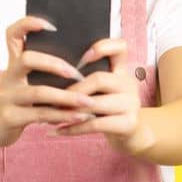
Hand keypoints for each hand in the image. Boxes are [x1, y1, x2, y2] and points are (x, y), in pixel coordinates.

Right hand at [0, 16, 98, 147]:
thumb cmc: (17, 102)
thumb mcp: (24, 83)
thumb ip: (44, 74)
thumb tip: (81, 65)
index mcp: (14, 64)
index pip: (13, 35)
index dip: (28, 24)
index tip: (51, 25)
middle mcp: (9, 77)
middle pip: (27, 59)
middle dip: (54, 64)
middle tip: (77, 73)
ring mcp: (7, 97)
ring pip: (38, 92)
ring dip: (66, 97)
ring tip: (87, 101)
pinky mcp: (9, 118)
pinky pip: (39, 115)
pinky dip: (61, 116)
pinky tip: (78, 117)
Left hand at [53, 38, 155, 154]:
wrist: (131, 135)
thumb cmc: (109, 109)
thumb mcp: (104, 91)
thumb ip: (88, 80)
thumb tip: (52, 75)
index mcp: (121, 71)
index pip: (120, 47)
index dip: (103, 47)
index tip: (83, 57)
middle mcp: (128, 84)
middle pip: (99, 78)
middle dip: (73, 89)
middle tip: (54, 97)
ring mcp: (131, 103)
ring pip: (95, 104)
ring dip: (70, 110)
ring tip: (51, 115)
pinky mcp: (129, 123)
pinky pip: (96, 124)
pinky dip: (74, 128)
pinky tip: (59, 130)